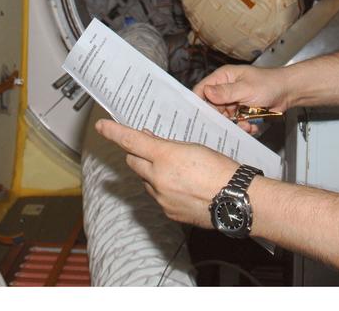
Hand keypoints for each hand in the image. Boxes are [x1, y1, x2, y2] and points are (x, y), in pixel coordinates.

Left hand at [95, 119, 238, 228]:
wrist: (236, 199)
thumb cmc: (220, 169)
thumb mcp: (193, 147)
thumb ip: (166, 146)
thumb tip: (148, 141)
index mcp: (164, 156)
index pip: (131, 141)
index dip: (114, 132)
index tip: (101, 126)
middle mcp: (158, 178)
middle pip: (134, 162)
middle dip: (138, 154)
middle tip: (150, 148)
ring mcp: (162, 198)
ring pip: (146, 181)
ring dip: (153, 173)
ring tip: (178, 171)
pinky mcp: (168, 212)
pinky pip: (158, 197)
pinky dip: (164, 190)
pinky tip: (183, 187)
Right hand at [192, 64, 292, 132]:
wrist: (288, 92)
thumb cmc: (269, 83)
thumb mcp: (246, 88)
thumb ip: (226, 92)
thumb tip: (206, 92)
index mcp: (223, 77)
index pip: (202, 90)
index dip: (198, 103)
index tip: (198, 117)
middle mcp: (226, 89)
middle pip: (212, 108)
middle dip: (221, 118)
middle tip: (229, 124)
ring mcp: (234, 101)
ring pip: (225, 118)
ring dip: (234, 124)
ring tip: (246, 123)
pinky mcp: (241, 112)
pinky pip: (235, 123)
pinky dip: (243, 126)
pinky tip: (252, 124)